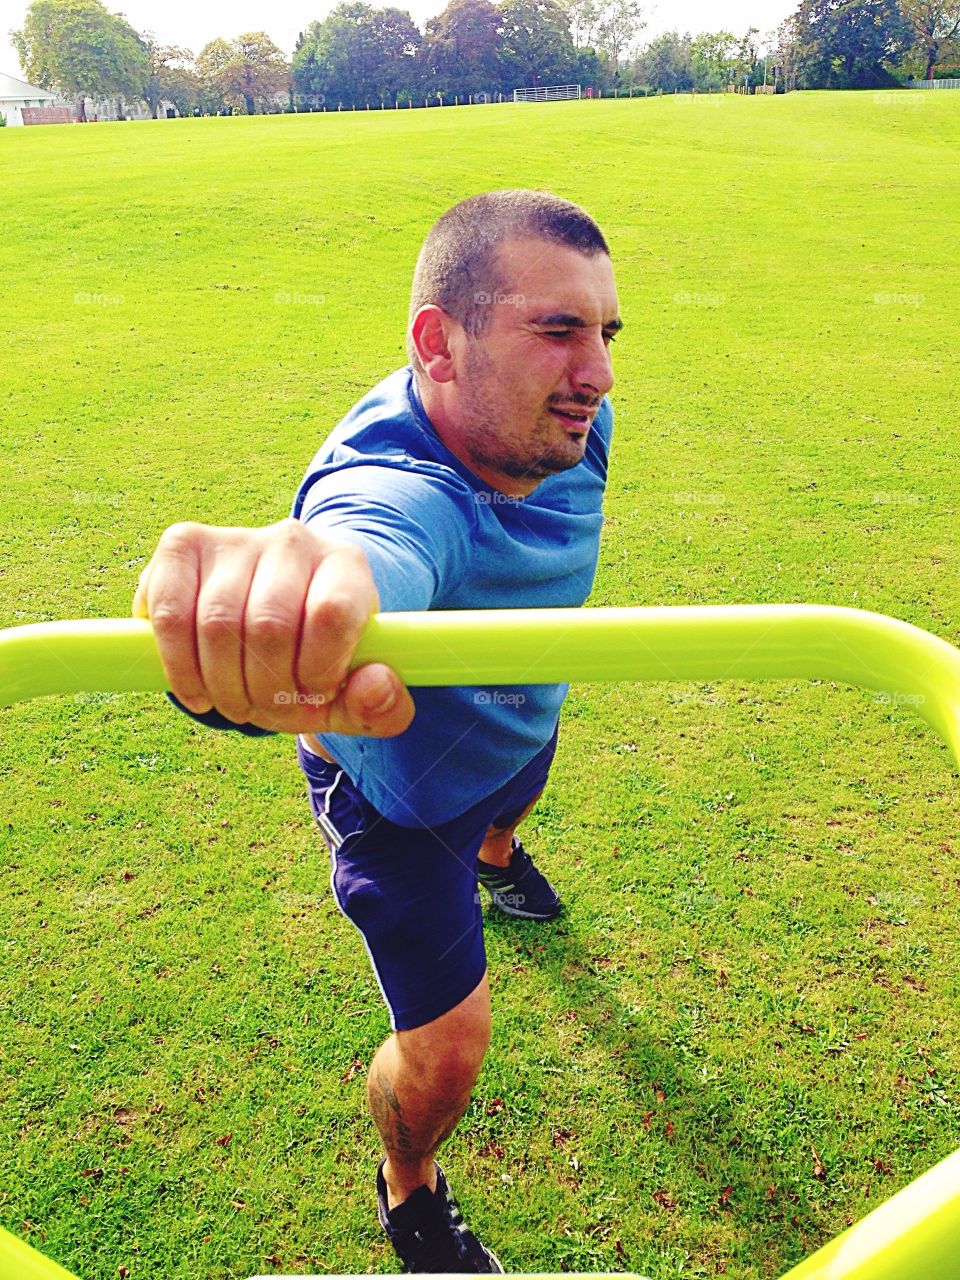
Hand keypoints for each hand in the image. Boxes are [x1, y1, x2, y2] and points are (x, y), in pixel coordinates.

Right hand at [132, 518, 413, 736]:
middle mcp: (294, 540)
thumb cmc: (319, 661)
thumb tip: (374, 686)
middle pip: (270, 626)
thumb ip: (382, 703)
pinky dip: (179, 668)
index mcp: (347, 567)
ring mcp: (235, 538)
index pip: (331, 613)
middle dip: (265, 691)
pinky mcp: (182, 546)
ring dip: (222, 688)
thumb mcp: (356, 692)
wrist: (273, 623)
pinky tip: (197, 691)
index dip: (316, 671)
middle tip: (266, 711)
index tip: (313, 697)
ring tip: (236, 704)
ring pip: (216, 625)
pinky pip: (168, 614)